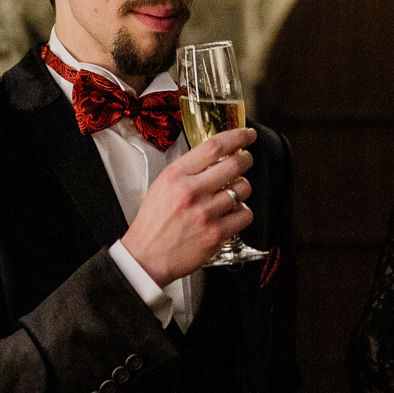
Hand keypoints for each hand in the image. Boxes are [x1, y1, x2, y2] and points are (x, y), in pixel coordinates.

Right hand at [121, 127, 256, 286]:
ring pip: (243, 189)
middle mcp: (190, 192)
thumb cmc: (154, 223)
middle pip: (234, 164)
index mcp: (175, 176)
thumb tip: (217, 156)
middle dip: (246, 160)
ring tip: (231, 194)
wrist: (146, 257)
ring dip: (242, 189)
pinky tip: (231, 214)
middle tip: (245, 160)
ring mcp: (205, 214)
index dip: (237, 136)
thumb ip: (188, 170)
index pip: (213, 146)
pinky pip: (245, 214)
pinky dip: (242, 212)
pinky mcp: (216, 234)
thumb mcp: (162, 185)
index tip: (247, 135)